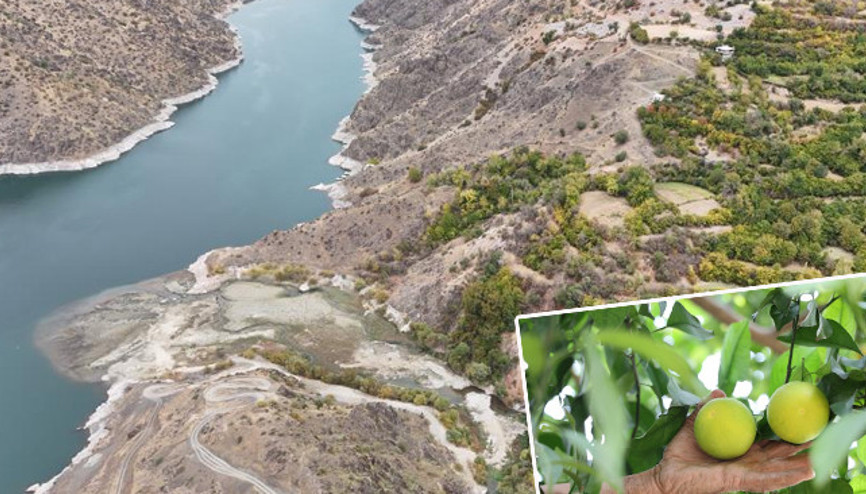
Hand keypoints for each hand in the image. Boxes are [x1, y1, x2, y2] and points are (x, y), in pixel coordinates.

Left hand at [648, 389, 813, 493]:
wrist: (665, 474)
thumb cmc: (679, 454)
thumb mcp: (693, 425)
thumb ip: (706, 408)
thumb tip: (719, 391)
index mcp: (740, 451)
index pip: (767, 442)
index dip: (783, 434)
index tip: (800, 423)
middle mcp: (746, 463)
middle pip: (778, 457)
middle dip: (799, 451)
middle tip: (820, 440)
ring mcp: (745, 473)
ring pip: (778, 470)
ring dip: (798, 467)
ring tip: (819, 461)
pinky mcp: (739, 481)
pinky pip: (766, 479)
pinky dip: (785, 476)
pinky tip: (803, 473)